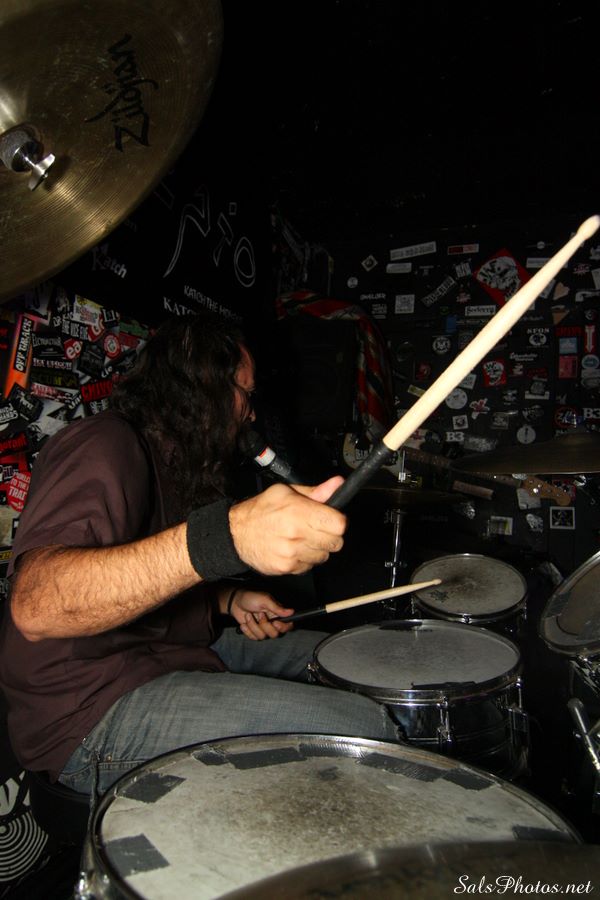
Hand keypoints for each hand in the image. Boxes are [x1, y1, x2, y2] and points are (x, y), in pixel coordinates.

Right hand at [228, 477, 346, 575]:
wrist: (236, 533)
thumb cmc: (260, 511)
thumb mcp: (286, 492)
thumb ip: (315, 491)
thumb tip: (337, 484)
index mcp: (298, 512)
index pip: (339, 524)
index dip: (337, 521)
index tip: (331, 518)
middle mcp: (296, 535)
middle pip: (335, 542)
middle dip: (330, 535)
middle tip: (315, 528)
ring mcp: (291, 554)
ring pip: (324, 556)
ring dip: (317, 548)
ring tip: (302, 538)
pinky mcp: (286, 568)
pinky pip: (309, 566)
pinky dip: (305, 559)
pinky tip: (293, 548)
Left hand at [228, 588, 294, 639]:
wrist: (235, 602)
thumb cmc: (250, 597)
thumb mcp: (264, 600)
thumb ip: (277, 607)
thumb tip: (292, 611)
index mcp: (277, 613)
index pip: (288, 625)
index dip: (283, 627)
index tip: (274, 623)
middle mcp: (272, 622)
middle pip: (275, 634)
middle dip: (264, 626)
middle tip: (259, 614)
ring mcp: (263, 628)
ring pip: (263, 636)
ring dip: (253, 626)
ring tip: (248, 615)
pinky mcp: (254, 632)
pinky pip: (254, 638)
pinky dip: (247, 630)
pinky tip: (244, 623)